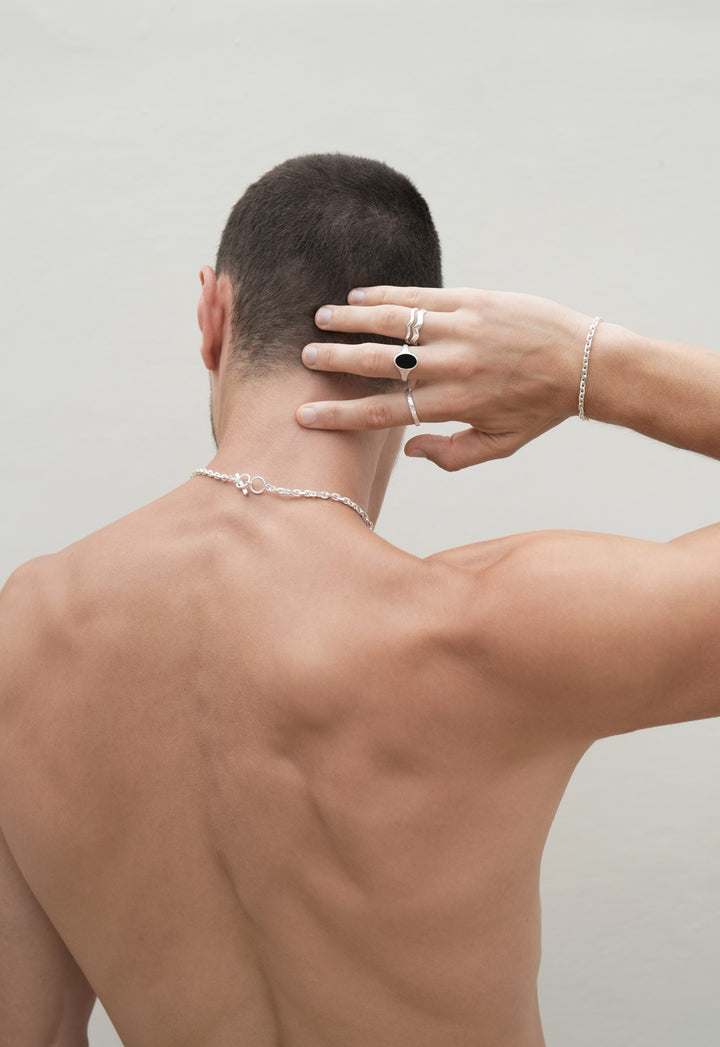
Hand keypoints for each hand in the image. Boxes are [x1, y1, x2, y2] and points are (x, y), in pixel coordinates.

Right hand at [296, 286, 591, 469]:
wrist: (585, 362)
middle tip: (303, 357)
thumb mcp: (500, 445)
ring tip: (321, 318)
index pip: (383, 413)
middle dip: (336, 361)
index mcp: (454, 404)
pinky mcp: (473, 301)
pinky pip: (421, 296)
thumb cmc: (540, 409)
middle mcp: (452, 366)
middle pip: (379, 364)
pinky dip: (386, 295)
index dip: (340, 416)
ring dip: (353, 320)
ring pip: (394, 322)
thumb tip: (408, 450)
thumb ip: (452, 455)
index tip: (305, 416)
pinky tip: (360, 295)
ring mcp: (461, 329)